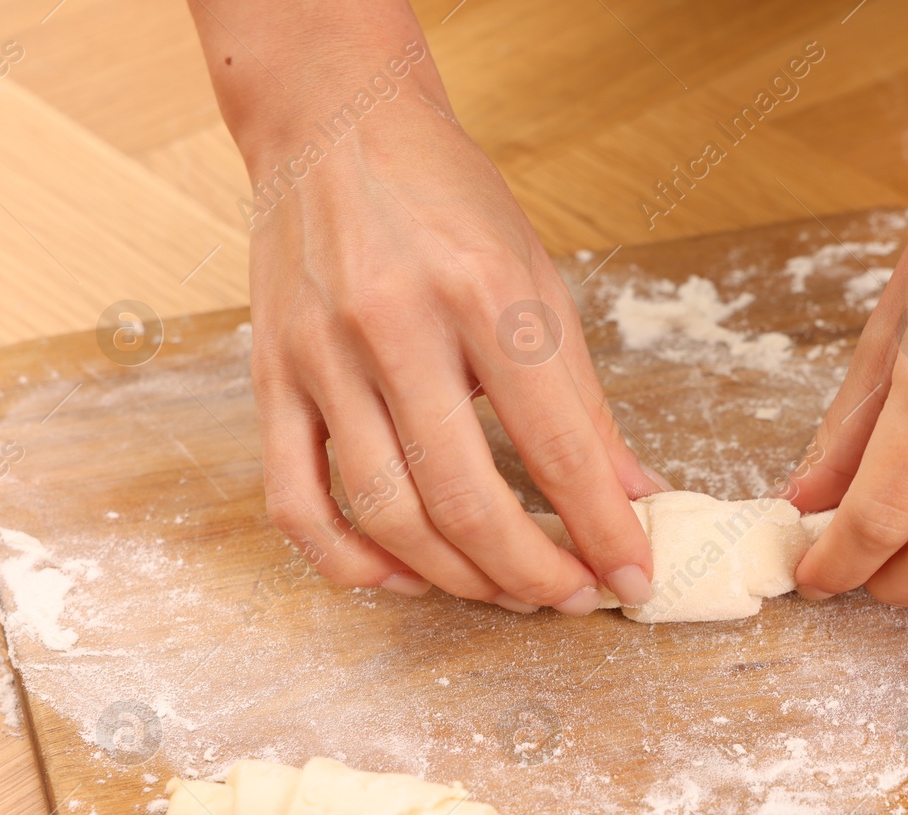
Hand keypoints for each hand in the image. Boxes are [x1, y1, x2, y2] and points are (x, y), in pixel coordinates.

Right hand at [242, 83, 663, 613]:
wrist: (334, 125)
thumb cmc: (447, 201)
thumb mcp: (538, 281)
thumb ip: (583, 400)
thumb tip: (636, 494)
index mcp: (483, 295)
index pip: (557, 447)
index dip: (602, 528)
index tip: (633, 577)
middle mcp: (396, 328)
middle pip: (464, 498)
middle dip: (530, 571)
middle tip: (569, 597)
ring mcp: (322, 359)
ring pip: (385, 514)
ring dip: (455, 578)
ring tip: (505, 592)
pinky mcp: (271, 382)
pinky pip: (295, 504)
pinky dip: (351, 561)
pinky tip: (404, 578)